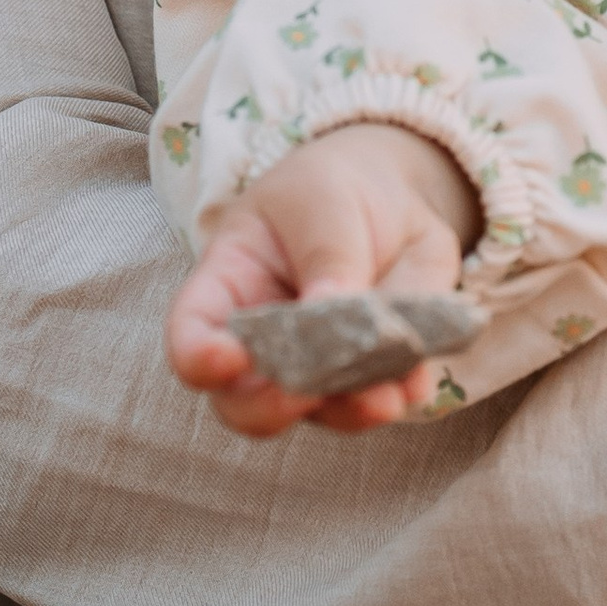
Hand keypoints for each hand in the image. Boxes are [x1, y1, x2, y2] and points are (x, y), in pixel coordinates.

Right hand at [166, 123, 482, 435]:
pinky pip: (385, 398)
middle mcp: (264, 347)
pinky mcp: (375, 374)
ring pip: (322, 413)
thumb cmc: (327, 192)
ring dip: (351, 409)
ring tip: (383, 394)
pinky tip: (415, 376)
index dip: (200, 359)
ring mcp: (319, 370)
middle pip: (245, 406)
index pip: (191, 341)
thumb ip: (327, 256)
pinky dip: (402, 392)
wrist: (387, 195)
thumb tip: (335, 311)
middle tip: (307, 393)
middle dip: (274, 408)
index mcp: (226, 292)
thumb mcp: (321, 202)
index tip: (230, 357)